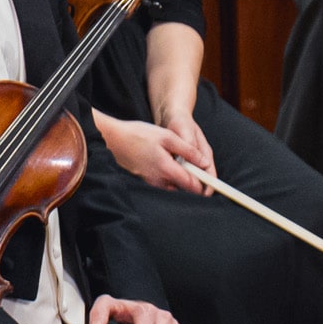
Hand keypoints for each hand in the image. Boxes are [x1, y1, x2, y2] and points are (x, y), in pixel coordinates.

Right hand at [94, 114, 210, 194]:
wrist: (111, 138)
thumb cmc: (138, 134)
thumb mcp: (167, 137)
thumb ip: (188, 151)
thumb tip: (204, 162)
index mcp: (166, 169)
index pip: (191, 186)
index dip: (204, 185)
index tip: (211, 181)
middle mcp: (158, 179)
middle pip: (183, 188)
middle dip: (194, 183)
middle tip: (200, 172)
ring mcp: (149, 180)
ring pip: (172, 186)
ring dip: (182, 180)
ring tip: (185, 165)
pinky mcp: (143, 178)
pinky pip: (162, 182)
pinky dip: (170, 177)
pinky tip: (169, 164)